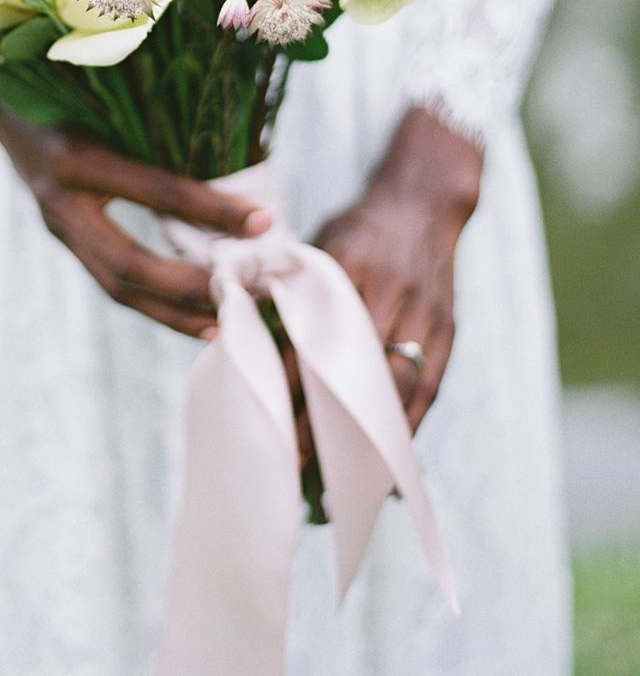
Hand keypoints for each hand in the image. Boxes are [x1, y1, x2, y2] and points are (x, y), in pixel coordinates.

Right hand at [0, 55, 272, 337]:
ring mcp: (56, 224)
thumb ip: (156, 120)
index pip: (154, 191)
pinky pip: (110, 279)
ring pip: (115, 285)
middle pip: (127, 264)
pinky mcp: (63, 236)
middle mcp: (59, 199)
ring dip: (171, 312)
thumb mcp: (106, 92)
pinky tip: (190, 310)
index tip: (263, 221)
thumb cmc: (65, 83)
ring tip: (223, 324)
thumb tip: (235, 148)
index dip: (210, 210)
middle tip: (247, 293)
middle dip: (190, 288)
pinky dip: (152, 300)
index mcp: (74, 156)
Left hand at [285, 108, 482, 461]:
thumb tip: (233, 327)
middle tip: (293, 462)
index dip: (293, 382)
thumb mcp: (316, 242)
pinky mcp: (447, 331)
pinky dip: (408, 427)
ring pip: (395, 386)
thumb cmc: (356, 229)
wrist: (423, 203)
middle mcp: (389, 292)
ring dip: (367, 436)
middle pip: (356, 370)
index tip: (266, 418)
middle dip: (326, 421)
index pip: (315, 336)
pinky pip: (429, 388)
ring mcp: (423, 314)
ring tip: (337, 477)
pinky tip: (386, 459)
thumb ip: (282, 282)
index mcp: (347, 267)